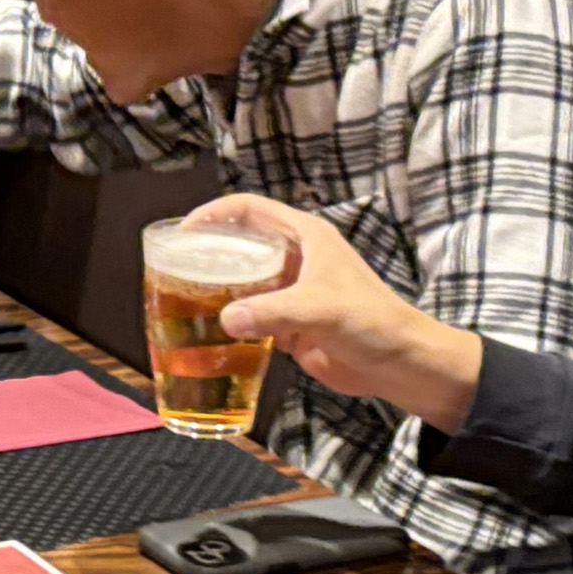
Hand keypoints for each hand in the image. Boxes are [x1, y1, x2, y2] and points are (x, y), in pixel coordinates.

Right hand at [195, 194, 484, 433]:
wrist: (400, 364)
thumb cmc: (370, 321)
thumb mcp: (319, 309)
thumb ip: (270, 312)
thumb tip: (224, 320)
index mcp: (304, 237)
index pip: (249, 210)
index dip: (213, 214)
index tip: (182, 232)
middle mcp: (294, 258)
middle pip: (239, 244)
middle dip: (207, 253)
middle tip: (172, 270)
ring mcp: (290, 292)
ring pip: (242, 282)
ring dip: (215, 290)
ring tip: (178, 301)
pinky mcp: (289, 324)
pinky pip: (250, 316)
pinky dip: (229, 322)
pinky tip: (205, 333)